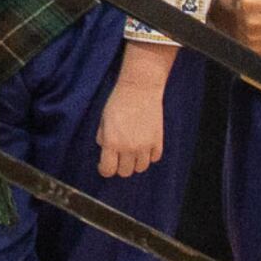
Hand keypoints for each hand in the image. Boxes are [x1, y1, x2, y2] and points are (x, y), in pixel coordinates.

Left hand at [95, 48, 172, 178]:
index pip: (108, 170)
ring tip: (132, 151)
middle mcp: (128, 147)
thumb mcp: (103, 120)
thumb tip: (105, 150)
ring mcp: (145, 145)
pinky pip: (154, 158)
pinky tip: (145, 146)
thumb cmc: (118, 101)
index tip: (104, 165)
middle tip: (118, 156)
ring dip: (135, 162)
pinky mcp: (158, 140)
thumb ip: (102, 138)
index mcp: (112, 142)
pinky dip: (149, 155)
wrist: (140, 88)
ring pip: (140, 168)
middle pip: (125, 172)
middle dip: (119, 166)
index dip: (104, 169)